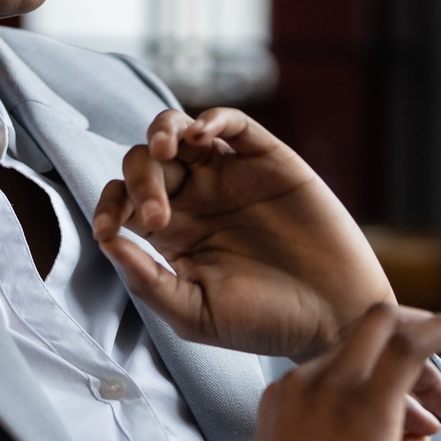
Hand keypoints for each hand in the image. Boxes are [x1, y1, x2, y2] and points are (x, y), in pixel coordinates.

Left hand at [91, 108, 440, 421]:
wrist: (334, 318)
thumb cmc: (264, 323)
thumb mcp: (194, 313)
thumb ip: (146, 280)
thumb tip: (106, 241)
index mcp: (173, 234)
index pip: (123, 202)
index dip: (108, 206)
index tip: (108, 229)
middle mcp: (196, 199)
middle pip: (146, 163)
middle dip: (138, 180)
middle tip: (156, 216)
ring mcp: (231, 175)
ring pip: (180, 130)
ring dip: (163, 132)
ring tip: (165, 151)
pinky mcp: (267, 160)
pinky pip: (233, 124)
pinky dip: (212, 118)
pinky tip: (199, 133)